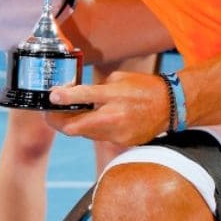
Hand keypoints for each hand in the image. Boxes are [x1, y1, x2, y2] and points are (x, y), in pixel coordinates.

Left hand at [45, 71, 170, 146]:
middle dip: (58, 121)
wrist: (170, 106)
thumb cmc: (144, 88)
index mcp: (114, 95)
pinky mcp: (121, 142)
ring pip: (85, 134)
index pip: (83, 96)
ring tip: (69, 114)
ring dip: (74, 125)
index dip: (64, 97)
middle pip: (76, 126)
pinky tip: (93, 120)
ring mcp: (118, 133)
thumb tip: (76, 93)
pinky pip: (99, 136)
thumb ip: (97, 88)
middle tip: (50, 113)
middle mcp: (115, 117)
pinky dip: (92, 129)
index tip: (52, 96)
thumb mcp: (119, 79)